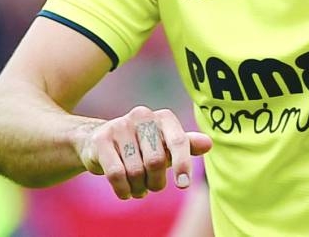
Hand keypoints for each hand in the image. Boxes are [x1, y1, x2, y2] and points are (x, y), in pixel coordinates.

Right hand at [78, 106, 212, 199]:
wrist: (99, 141)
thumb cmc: (143, 145)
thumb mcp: (166, 146)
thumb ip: (186, 145)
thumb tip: (209, 144)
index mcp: (163, 117)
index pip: (179, 141)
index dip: (183, 164)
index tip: (183, 185)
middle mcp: (142, 116)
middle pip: (156, 161)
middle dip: (156, 182)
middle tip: (153, 187)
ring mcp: (119, 126)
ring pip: (135, 171)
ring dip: (139, 188)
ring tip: (138, 188)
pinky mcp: (101, 140)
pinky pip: (116, 174)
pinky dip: (123, 190)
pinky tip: (126, 192)